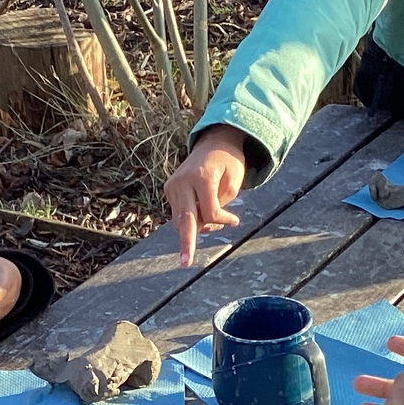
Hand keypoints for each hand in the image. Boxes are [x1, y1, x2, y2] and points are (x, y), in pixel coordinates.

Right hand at [165, 126, 245, 266]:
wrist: (215, 142)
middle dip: (187, 243)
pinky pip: (179, 213)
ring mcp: (173, 185)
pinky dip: (191, 218)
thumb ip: (219, 205)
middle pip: (185, 219)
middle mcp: (183, 181)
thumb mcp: (233, 181)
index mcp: (202, 176)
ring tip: (214, 221)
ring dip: (197, 227)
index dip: (223, 220)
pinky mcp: (169, 188)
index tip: (235, 221)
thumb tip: (201, 226)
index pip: (210, 212)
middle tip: (186, 262)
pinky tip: (202, 211)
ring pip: (181, 219)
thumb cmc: (229, 162)